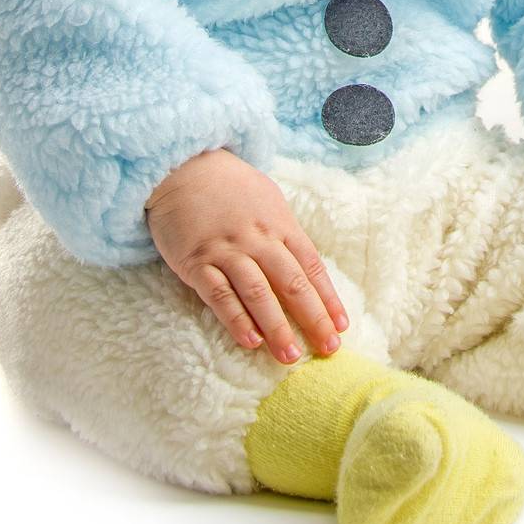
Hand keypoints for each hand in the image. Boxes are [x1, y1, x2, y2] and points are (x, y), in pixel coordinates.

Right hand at [144, 148, 349, 361]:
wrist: (182, 166)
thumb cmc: (229, 187)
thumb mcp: (267, 201)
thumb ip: (285, 233)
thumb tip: (307, 267)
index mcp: (280, 224)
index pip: (312, 267)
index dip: (328, 298)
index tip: (341, 326)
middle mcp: (258, 239)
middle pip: (292, 283)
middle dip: (313, 318)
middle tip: (329, 349)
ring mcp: (227, 250)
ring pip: (258, 292)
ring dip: (276, 327)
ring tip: (290, 357)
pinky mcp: (196, 261)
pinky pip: (219, 294)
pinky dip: (236, 319)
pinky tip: (249, 341)